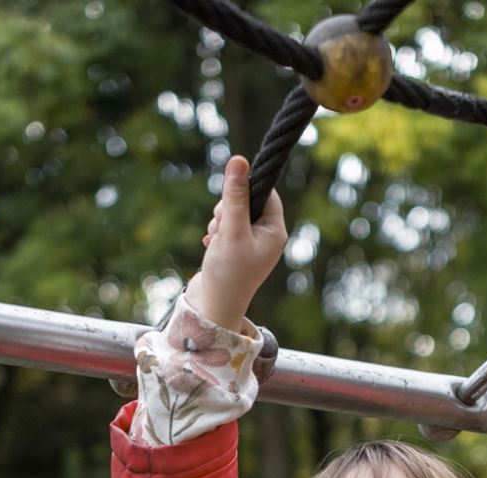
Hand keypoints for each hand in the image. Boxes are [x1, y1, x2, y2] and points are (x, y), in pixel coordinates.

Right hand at [182, 154, 286, 328]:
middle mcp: (267, 237)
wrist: (213, 308)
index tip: (230, 198)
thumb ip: (235, 196)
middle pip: (248, 201)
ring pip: (233, 214)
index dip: (246, 190)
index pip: (266, 193)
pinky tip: (211, 246)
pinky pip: (226, 228)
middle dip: (228, 208)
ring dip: (220, 221)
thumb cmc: (227, 274)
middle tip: (221, 227)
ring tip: (216, 240)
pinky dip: (216, 233)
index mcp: (275, 232)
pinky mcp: (236, 250)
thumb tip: (239, 160)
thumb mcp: (231, 230)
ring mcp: (251, 244)